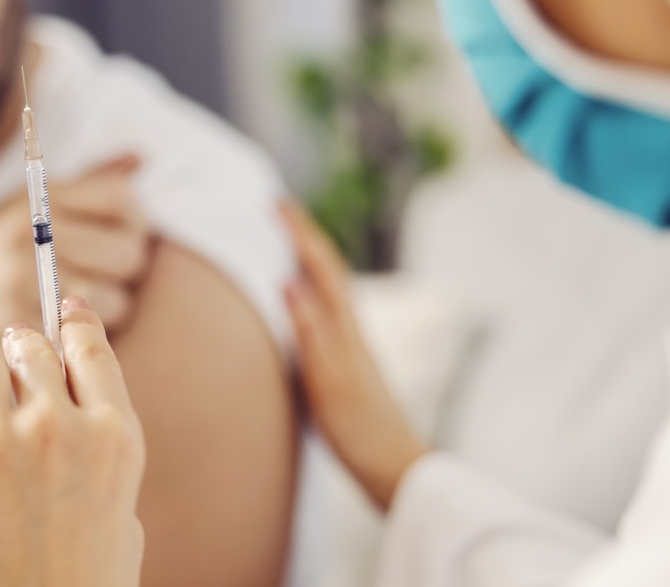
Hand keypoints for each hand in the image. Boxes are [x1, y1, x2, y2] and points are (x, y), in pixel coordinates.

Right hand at [0, 154, 149, 373]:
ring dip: (111, 306)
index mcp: (42, 198)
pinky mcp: (20, 321)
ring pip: (115, 300)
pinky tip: (66, 324)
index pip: (120, 197)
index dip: (136, 220)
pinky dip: (83, 334)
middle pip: (127, 252)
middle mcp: (33, 233)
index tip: (125, 234)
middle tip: (110, 275)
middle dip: (128, 269)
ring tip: (88, 302)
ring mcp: (24, 278)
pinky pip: (83, 334)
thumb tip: (138, 159)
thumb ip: (88, 184)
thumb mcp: (32, 204)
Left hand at [0, 298, 145, 586]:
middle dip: (17, 351)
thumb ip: (100, 451)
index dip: (72, 321)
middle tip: (6, 367)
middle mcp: (58, 428)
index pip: (88, 346)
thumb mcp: (119, 520)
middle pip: (28, 343)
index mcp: (115, 439)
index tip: (60, 310)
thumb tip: (72, 392)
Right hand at [280, 203, 429, 510]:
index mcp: (345, 327)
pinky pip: (325, 308)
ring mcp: (350, 343)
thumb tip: (289, 281)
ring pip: (328, 286)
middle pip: (327, 267)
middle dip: (303, 234)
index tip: (275, 202)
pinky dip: (310, 287)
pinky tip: (301, 297)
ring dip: (307, 257)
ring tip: (284, 240)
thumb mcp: (327, 381)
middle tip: (277, 208)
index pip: (320, 266)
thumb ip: (310, 331)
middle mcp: (350, 327)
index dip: (299, 232)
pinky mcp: (347, 360)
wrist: (394, 467)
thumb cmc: (359, 429)